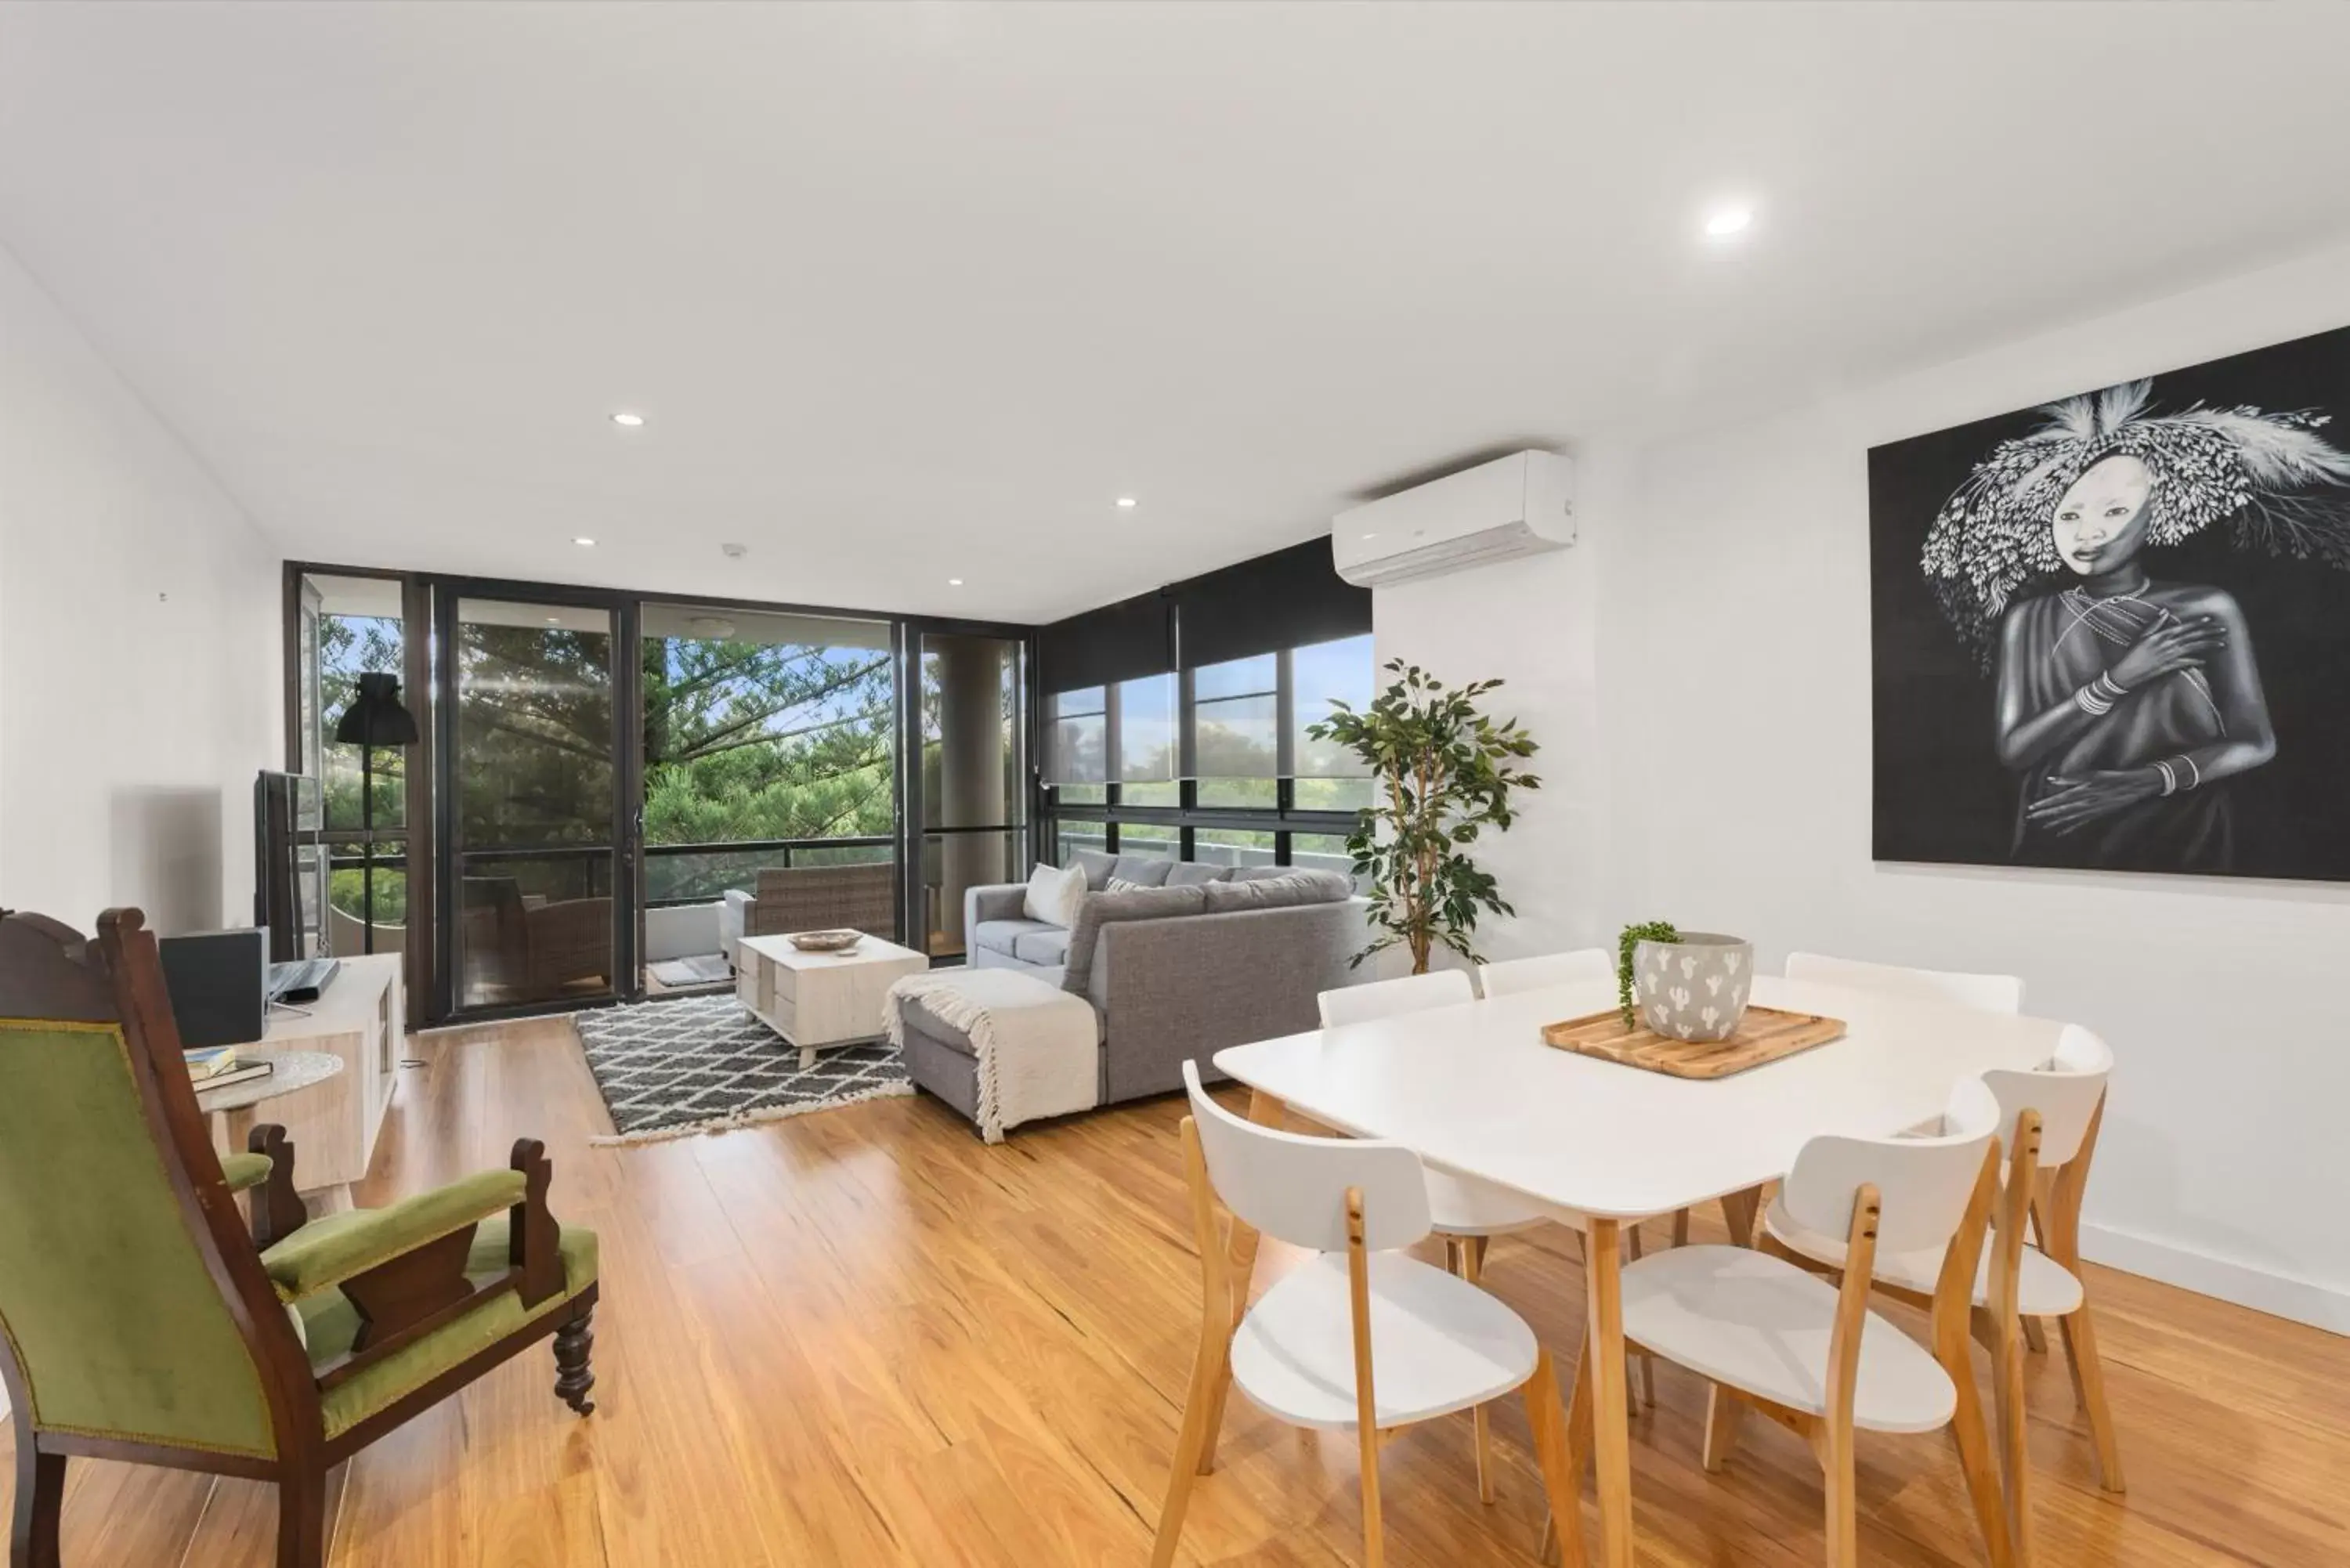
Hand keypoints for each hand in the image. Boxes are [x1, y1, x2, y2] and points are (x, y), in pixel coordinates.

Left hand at [2026, 769, 2165, 835]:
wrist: (2135, 786)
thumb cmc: (2113, 777)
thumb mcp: (2092, 774)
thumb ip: (2071, 778)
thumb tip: (2051, 780)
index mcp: (2083, 792)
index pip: (2059, 799)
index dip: (2044, 804)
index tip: (2031, 808)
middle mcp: (2086, 803)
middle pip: (2061, 810)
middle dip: (2045, 814)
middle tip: (2030, 818)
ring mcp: (2092, 810)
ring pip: (2069, 818)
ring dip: (2054, 822)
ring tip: (2041, 826)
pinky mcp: (2098, 814)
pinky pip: (2081, 823)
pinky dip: (2070, 828)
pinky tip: (2061, 832)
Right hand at [2109, 615, 2226, 689]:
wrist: (2125, 674)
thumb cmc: (2131, 654)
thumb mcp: (2141, 636)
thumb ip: (2155, 624)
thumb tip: (2165, 611)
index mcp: (2161, 636)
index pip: (2183, 628)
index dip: (2196, 624)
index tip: (2209, 620)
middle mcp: (2167, 645)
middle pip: (2192, 637)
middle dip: (2209, 633)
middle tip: (2223, 630)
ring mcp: (2169, 657)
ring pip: (2193, 649)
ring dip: (2208, 646)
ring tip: (2222, 643)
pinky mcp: (2169, 668)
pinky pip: (2185, 663)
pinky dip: (2195, 661)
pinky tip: (2205, 660)